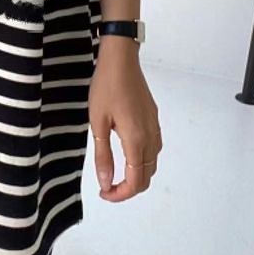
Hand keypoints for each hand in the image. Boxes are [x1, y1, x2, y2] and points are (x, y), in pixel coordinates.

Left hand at [89, 39, 161, 201]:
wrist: (121, 60)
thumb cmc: (106, 87)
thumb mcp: (98, 123)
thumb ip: (103, 155)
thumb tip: (106, 182)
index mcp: (136, 139)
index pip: (136, 180)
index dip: (121, 194)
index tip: (105, 193)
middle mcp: (150, 136)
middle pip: (147, 176)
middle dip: (129, 188)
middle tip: (107, 188)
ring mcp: (155, 126)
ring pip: (152, 163)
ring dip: (137, 175)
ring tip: (115, 175)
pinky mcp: (153, 119)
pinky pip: (154, 149)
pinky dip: (143, 161)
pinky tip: (127, 156)